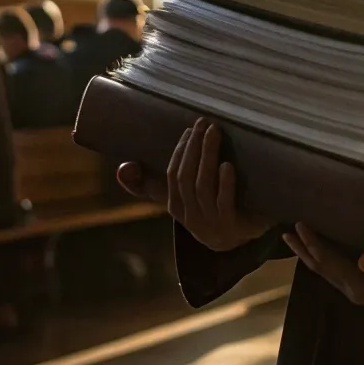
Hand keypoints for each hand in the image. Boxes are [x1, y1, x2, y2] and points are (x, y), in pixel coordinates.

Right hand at [117, 119, 272, 251]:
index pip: (172, 176)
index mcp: (176, 207)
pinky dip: (225, 184)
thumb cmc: (208, 210)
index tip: (190, 129)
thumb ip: (151, 184)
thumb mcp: (182, 198)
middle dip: (193, 148)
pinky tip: (227, 165)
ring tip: (214, 134)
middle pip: (186, 178)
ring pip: (203, 187)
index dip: (180, 151)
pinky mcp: (232, 226)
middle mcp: (190, 216)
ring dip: (207, 157)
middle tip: (204, 123)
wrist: (240, 241)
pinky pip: (224, 203)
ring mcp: (210, 223)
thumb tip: (123, 168)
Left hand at [284, 222, 363, 318]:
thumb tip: (363, 260)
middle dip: (304, 250)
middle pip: (322, 268)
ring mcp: (361, 289)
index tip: (300, 224)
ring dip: (311, 255)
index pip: (329, 263)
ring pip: (327, 270)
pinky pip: (338, 270)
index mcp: (361, 287)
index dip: (314, 244)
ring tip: (296, 240)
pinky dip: (325, 258)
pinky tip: (326, 249)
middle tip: (287, 231)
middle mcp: (356, 290)